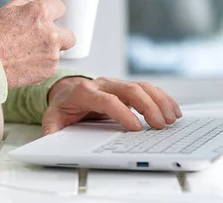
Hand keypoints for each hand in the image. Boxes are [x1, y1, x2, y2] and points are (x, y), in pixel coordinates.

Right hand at [0, 0, 75, 88]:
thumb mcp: (8, 9)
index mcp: (42, 13)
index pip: (60, 7)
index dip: (51, 11)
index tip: (42, 17)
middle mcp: (51, 33)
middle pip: (69, 33)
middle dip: (58, 34)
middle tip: (39, 37)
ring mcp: (52, 54)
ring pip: (60, 50)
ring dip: (50, 50)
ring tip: (28, 51)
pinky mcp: (49, 70)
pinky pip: (53, 64)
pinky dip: (43, 64)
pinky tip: (26, 62)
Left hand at [41, 77, 181, 135]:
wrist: (66, 89)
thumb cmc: (63, 105)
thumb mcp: (52, 117)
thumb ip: (52, 130)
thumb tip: (50, 139)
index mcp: (85, 91)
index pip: (107, 99)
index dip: (122, 112)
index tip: (136, 128)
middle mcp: (103, 84)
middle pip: (129, 89)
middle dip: (147, 106)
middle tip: (160, 125)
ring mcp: (116, 84)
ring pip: (141, 86)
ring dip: (159, 101)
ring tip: (171, 119)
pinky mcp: (126, 88)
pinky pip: (147, 88)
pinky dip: (162, 98)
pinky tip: (172, 110)